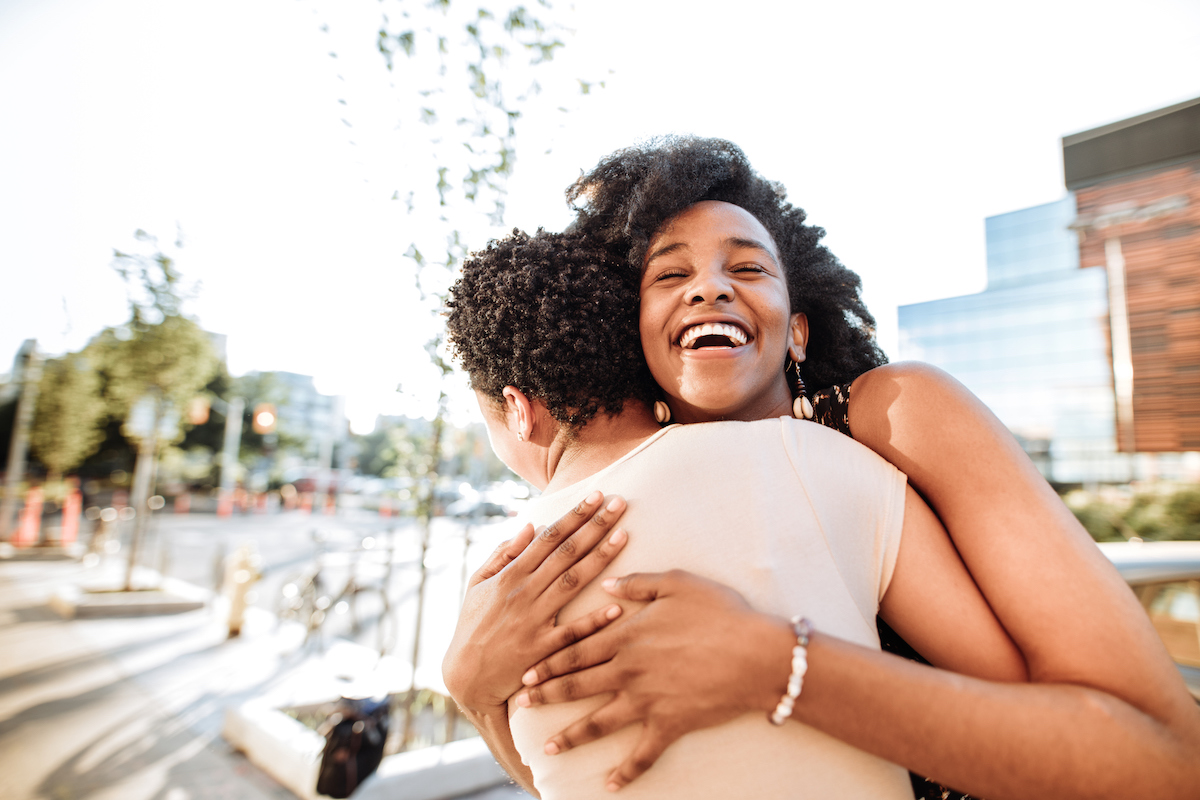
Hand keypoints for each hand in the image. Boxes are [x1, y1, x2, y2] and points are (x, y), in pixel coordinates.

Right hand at [442, 491, 630, 717]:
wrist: (466, 677)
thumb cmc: (473, 626)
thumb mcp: (477, 584)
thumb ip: (503, 554)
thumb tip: (529, 526)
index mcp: (510, 574)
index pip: (549, 537)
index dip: (575, 515)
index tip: (596, 496)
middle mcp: (524, 593)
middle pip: (566, 553)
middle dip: (594, 526)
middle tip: (620, 504)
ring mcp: (534, 621)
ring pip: (573, 583)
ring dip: (600, 558)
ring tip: (624, 537)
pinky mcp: (542, 650)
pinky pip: (573, 632)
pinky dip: (594, 619)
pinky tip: (617, 604)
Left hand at [514, 570, 794, 790]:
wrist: (755, 654)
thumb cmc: (719, 613)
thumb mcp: (677, 583)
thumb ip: (638, 583)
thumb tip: (607, 584)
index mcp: (626, 636)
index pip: (576, 649)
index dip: (549, 660)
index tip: (526, 670)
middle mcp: (628, 671)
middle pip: (577, 686)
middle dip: (547, 695)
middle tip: (522, 704)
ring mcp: (646, 701)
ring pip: (598, 723)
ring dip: (571, 736)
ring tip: (548, 748)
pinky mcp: (668, 725)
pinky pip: (642, 755)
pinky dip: (626, 772)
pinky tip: (610, 786)